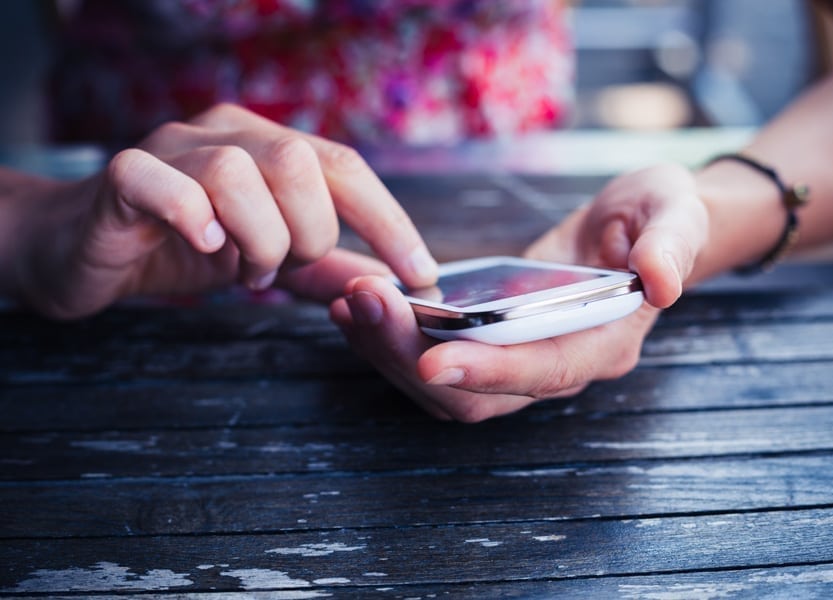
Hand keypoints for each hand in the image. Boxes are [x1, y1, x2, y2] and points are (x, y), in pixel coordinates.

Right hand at [12, 103, 436, 318]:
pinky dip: (193, 218)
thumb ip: (323, 268)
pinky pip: (162, 181)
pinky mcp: (122, 176)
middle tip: (281, 268)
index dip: (387, 220)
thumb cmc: (180, 247)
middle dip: (308, 232)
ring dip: (255, 237)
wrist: (84, 250)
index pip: (344, 167)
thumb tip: (386, 284)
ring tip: (242, 270)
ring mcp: (171, 149)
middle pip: (299, 162)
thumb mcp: (266, 257)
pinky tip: (203, 248)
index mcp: (267, 147)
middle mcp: (225, 134)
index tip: (419, 273)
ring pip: (238, 172)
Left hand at [331, 164, 708, 421]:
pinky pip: (434, 361)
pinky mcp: (489, 345)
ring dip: (391, 352)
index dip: (491, 371)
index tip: (433, 359)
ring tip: (351, 302)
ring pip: (445, 388)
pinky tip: (359, 306)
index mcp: (604, 342)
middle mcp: (556, 365)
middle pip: (478, 394)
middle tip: (366, 303)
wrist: (638, 229)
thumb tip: (661, 282)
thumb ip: (672, 243)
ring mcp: (519, 361)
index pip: (544, 370)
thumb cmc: (659, 217)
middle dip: (414, 357)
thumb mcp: (675, 211)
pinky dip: (392, 342)